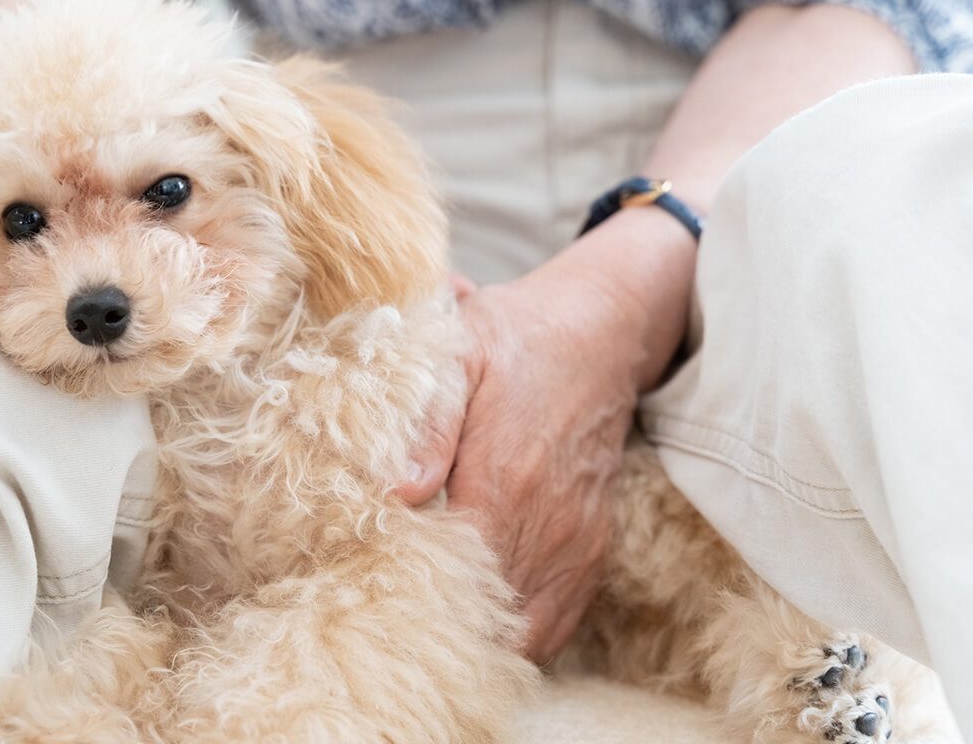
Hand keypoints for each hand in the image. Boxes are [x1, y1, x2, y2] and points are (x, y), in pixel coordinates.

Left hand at [398, 208, 694, 661]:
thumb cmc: (515, 341)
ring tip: (431, 632)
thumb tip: (397, 492)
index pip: (454, 573)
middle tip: (389, 629)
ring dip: (481, 637)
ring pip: (527, 632)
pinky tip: (482, 624)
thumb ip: (430, 424)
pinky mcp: (593, 549)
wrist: (599, 334)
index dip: (412, 598)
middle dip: (439, 626)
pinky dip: (520, 634)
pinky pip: (557, 623)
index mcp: (504, 477)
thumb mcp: (460, 355)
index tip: (373, 604)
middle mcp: (546, 521)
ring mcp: (575, 541)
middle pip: (489, 613)